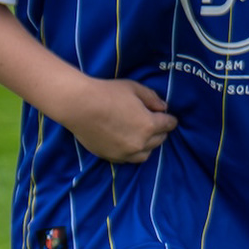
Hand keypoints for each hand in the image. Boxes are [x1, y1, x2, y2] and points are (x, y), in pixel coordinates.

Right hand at [53, 76, 178, 164]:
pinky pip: (129, 159)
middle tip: (153, 123)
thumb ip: (152, 98)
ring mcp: (125, 153)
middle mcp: (140, 143)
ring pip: (146, 153)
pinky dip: (132, 152)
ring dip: (148, 144)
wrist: (78, 105)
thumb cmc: (107, 93)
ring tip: (142, 135)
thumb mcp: (134, 89)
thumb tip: (163, 108)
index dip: (169, 119)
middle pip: (159, 140)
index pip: (169, 125)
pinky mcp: (111, 157)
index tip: (167, 116)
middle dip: (159, 131)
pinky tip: (128, 143)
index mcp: (149, 125)